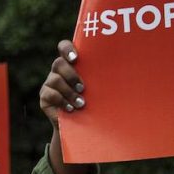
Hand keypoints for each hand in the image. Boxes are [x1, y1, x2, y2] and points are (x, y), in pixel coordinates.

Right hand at [38, 40, 93, 173]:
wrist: (82, 126)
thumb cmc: (96, 102)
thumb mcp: (100, 88)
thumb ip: (104, 76)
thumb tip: (130, 66)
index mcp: (71, 64)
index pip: (64, 47)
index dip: (67, 49)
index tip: (76, 58)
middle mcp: (58, 71)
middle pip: (58, 63)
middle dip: (71, 75)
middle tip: (83, 88)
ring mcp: (49, 83)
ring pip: (55, 80)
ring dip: (69, 92)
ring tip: (81, 103)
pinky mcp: (44, 97)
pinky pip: (50, 94)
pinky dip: (61, 101)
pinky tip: (70, 109)